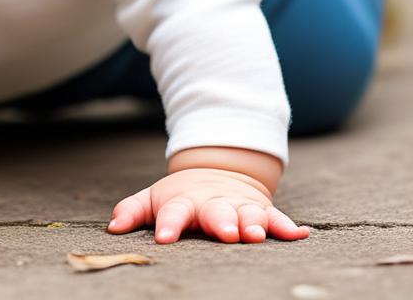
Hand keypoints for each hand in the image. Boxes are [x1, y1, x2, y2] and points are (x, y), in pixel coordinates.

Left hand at [107, 167, 309, 243]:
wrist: (216, 174)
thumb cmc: (180, 197)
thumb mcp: (154, 199)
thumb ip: (133, 210)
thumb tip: (112, 226)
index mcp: (183, 202)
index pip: (173, 212)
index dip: (168, 224)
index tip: (164, 238)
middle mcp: (213, 203)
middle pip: (216, 212)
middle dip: (222, 222)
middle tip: (226, 233)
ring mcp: (239, 205)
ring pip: (248, 214)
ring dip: (254, 223)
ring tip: (258, 233)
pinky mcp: (261, 209)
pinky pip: (276, 217)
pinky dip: (288, 226)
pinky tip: (300, 235)